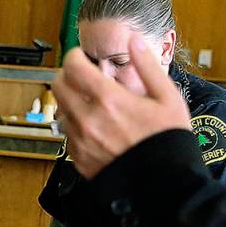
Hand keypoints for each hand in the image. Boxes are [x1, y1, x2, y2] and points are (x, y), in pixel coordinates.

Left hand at [52, 34, 190, 178]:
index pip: (73, 67)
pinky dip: (75, 127)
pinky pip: (67, 136)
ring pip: (61, 111)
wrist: (162, 185)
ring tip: (90, 104)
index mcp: (108, 99)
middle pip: (58, 87)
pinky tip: (93, 128)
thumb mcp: (167, 97)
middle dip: (67, 76)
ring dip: (70, 103)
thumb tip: (134, 41)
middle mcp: (88, 119)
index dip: (74, 56)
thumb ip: (147, 66)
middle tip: (81, 77)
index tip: (81, 56)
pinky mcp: (78, 160)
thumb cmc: (168, 140)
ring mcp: (80, 141)